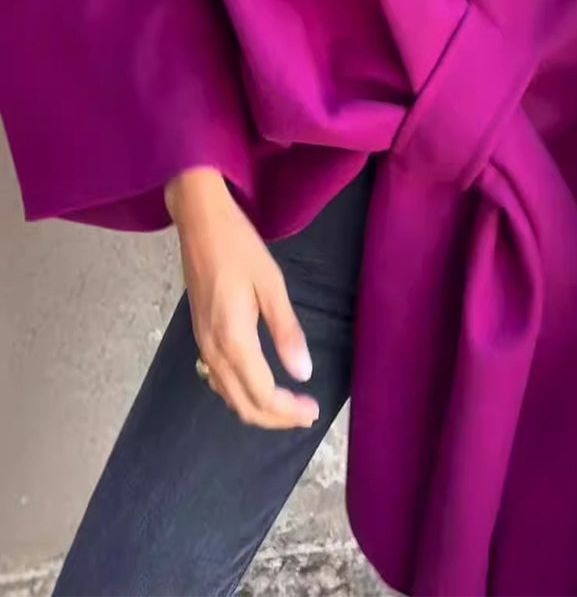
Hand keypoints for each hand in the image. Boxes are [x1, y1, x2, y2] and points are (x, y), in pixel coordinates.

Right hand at [166, 167, 318, 429]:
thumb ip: (287, 331)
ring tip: (288, 405)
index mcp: (233, 339)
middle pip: (242, 403)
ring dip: (258, 408)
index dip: (288, 411)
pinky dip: (240, 393)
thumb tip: (303, 373)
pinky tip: (258, 385)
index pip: (262, 394)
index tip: (314, 411)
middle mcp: (213, 350)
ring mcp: (202, 344)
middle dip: (275, 417)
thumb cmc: (239, 247)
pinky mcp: (200, 334)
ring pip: (228, 395)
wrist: (199, 222)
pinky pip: (218, 379)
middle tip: (306, 413)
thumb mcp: (271, 284)